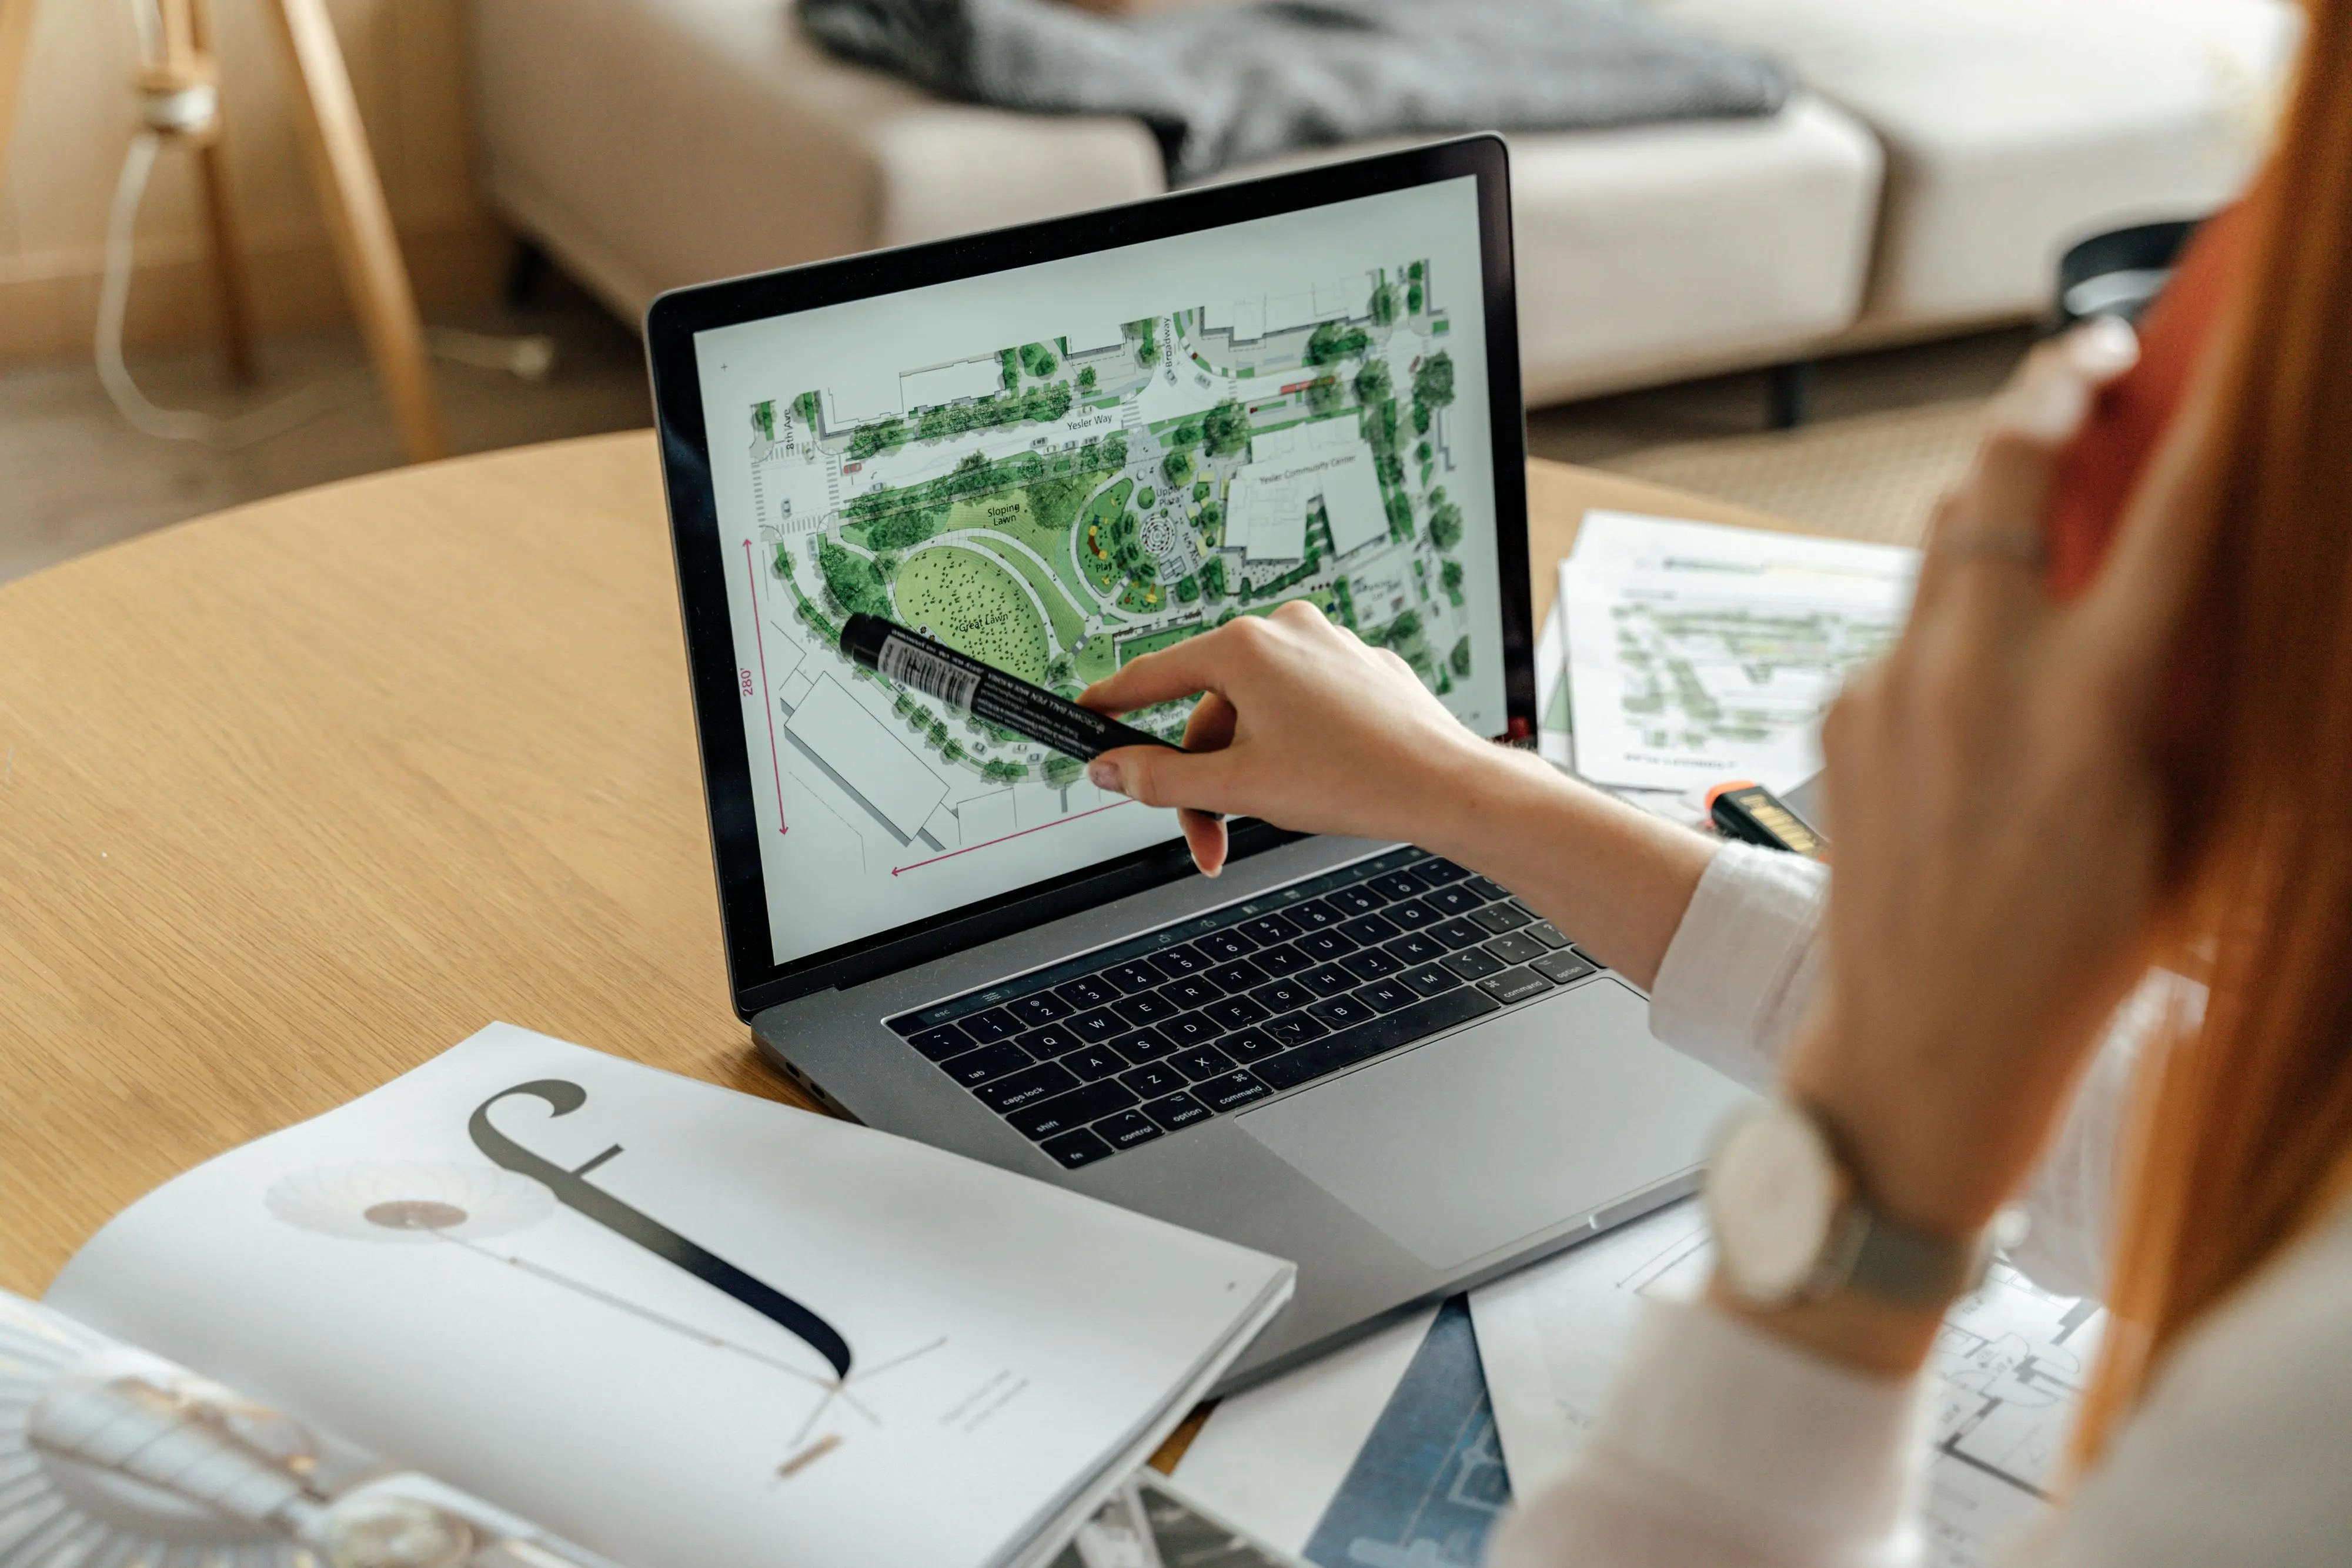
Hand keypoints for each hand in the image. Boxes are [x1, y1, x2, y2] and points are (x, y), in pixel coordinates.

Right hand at [1078, 600, 1495, 874]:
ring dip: (1249, 767)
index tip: (1084, 715)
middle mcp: (1286, 631)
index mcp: (1246, 647)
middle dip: (1205, 777)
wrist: (1447, 788)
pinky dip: (1292, 747)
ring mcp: (1328, 645)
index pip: (1155, 675)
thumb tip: (1110, 769)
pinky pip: (1302, 706)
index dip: (1112, 703)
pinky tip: (1316, 785)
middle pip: (1210, 709)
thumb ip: (1161, 778)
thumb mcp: (1238, 789)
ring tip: (1274, 813)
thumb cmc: (1352, 780)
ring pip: (1257, 711)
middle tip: (1209, 840)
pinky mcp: (1360, 669)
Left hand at [1786, 317, 2210, 1241]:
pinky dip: (1954, 613)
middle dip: (2050, 389)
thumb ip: (2193, 681)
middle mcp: (1979, 671)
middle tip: (2092, 361)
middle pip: (2002, 465)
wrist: (1929, 1043)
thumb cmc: (2083, 955)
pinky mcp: (1839, 709)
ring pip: (1943, 534)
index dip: (2210, 409)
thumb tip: (2206, 568)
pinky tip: (1988, 666)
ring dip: (1994, 494)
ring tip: (2046, 484)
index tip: (2230, 351)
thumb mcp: (2189, 815)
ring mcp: (1892, 685)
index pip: (2171, 505)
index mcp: (2095, 699)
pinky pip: (1908, 623)